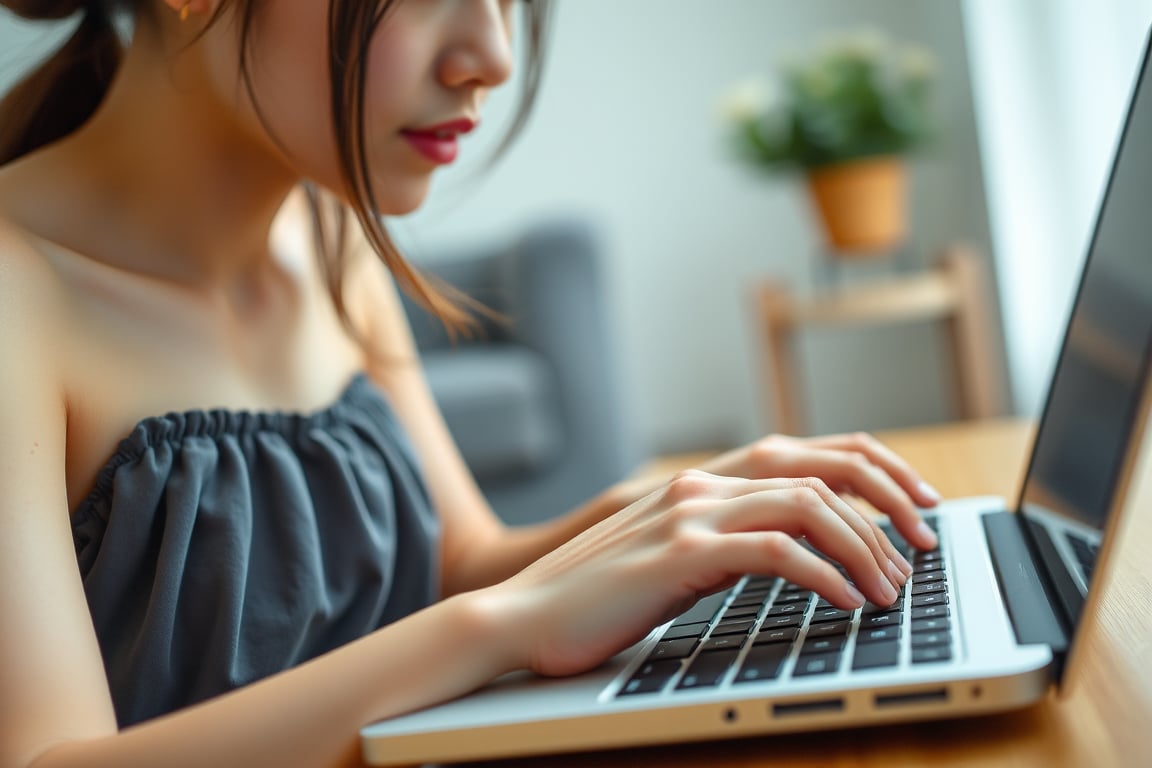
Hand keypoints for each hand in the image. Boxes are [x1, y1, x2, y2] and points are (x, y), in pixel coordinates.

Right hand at [490, 470, 909, 678]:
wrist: (520, 614)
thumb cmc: (595, 597)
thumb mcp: (672, 556)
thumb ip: (724, 541)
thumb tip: (795, 555)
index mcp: (705, 482)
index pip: (809, 452)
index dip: (873, 469)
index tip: (916, 504)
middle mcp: (703, 484)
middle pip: (822, 468)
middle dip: (887, 503)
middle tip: (924, 546)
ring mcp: (690, 513)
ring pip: (808, 505)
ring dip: (864, 547)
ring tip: (891, 589)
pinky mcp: (680, 554)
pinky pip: (776, 552)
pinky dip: (825, 574)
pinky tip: (848, 604)